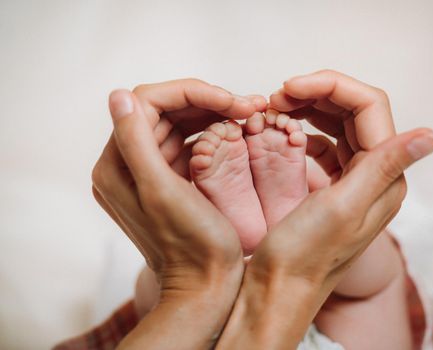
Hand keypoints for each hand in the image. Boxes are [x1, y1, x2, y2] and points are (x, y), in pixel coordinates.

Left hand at [91, 80, 265, 348]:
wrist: (205, 287)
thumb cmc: (192, 246)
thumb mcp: (162, 192)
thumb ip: (135, 142)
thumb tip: (117, 94)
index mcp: (118, 165)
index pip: (148, 103)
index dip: (191, 93)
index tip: (232, 101)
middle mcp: (127, 166)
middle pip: (165, 111)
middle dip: (208, 102)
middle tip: (249, 105)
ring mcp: (149, 173)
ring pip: (179, 124)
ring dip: (214, 114)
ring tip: (249, 114)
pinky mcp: (170, 181)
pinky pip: (189, 143)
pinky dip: (213, 133)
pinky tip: (238, 131)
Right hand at [217, 70, 432, 348]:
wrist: (280, 288)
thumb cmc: (304, 254)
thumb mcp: (344, 208)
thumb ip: (385, 167)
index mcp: (383, 177)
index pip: (368, 107)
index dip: (330, 87)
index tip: (289, 86)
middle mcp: (374, 175)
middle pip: (354, 111)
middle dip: (317, 94)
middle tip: (278, 95)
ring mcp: (353, 180)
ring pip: (339, 125)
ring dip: (310, 109)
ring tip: (278, 107)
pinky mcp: (332, 186)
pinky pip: (325, 144)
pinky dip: (306, 131)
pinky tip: (287, 133)